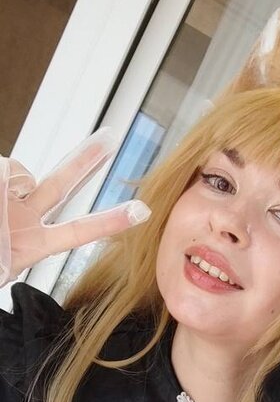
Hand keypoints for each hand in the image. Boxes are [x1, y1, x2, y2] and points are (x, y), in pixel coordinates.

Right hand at [0, 128, 150, 284]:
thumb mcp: (2, 264)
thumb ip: (13, 239)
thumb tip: (16, 182)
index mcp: (32, 245)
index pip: (78, 231)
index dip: (110, 222)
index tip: (144, 212)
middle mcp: (21, 216)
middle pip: (61, 183)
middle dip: (86, 159)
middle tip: (113, 136)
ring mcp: (5, 196)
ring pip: (20, 171)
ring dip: (10, 181)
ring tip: (1, 218)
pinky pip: (5, 168)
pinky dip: (4, 178)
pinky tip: (1, 189)